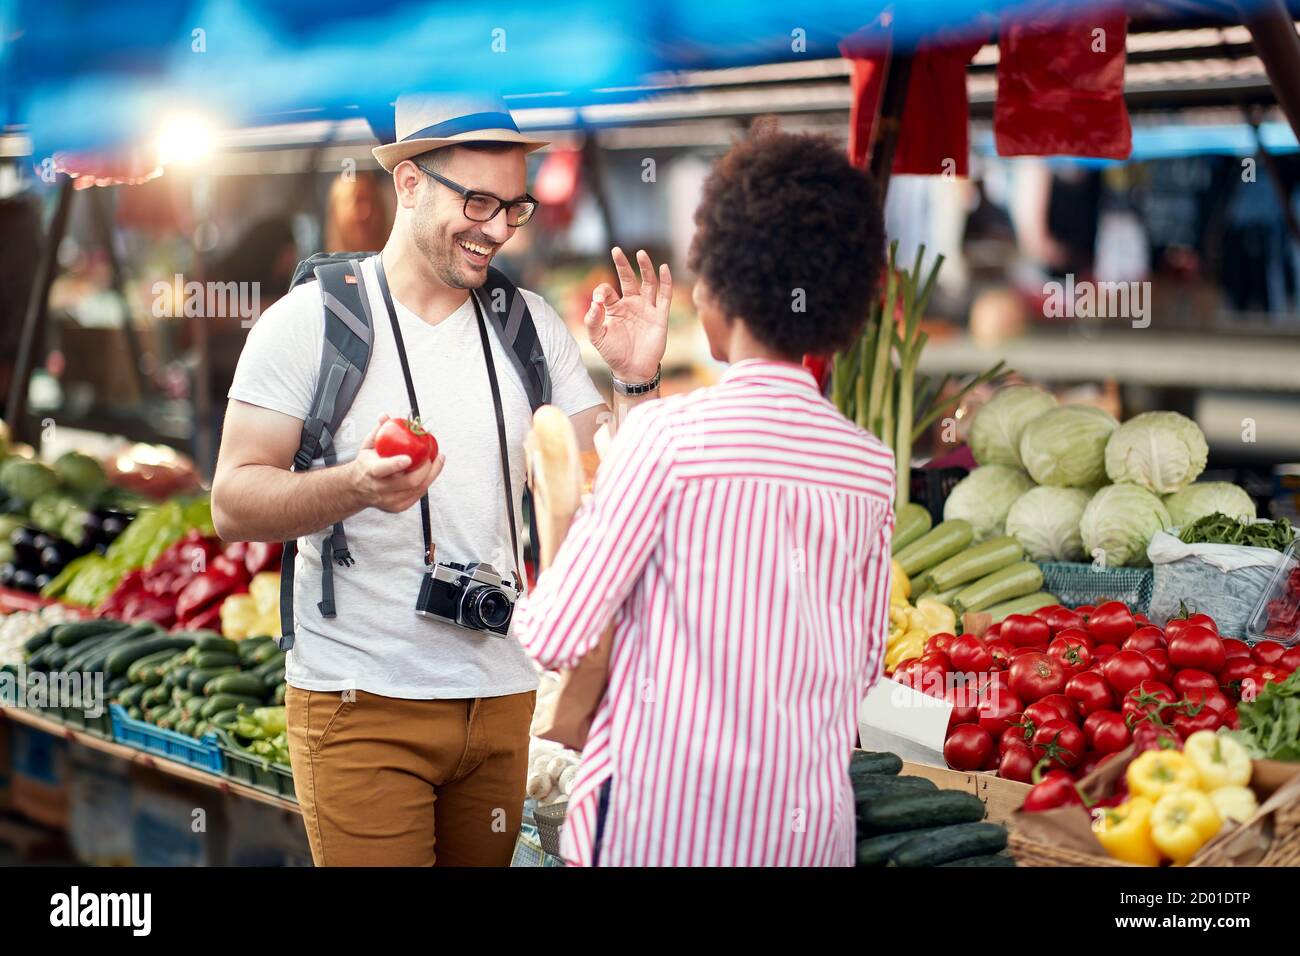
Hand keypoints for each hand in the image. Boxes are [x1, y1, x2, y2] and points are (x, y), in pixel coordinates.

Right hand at [349, 414, 444, 513]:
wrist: (356, 489)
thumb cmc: (366, 464)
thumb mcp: (367, 446)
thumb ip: (378, 431)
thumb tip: (386, 416)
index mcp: (371, 471)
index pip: (384, 469)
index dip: (396, 464)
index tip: (409, 458)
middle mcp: (380, 488)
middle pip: (409, 482)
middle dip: (426, 468)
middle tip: (433, 455)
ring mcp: (389, 500)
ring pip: (418, 489)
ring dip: (432, 474)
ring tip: (438, 460)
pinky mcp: (398, 507)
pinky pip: (418, 495)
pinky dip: (427, 482)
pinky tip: (432, 471)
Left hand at [584, 247, 670, 382]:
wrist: (633, 370)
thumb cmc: (614, 354)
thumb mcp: (597, 338)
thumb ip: (592, 320)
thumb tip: (594, 303)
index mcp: (615, 308)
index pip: (608, 290)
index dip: (602, 291)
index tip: (599, 300)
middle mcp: (632, 304)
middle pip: (628, 279)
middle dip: (622, 265)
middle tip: (616, 250)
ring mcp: (647, 309)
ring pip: (648, 283)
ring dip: (645, 268)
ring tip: (641, 253)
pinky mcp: (660, 316)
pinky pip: (665, 296)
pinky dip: (665, 281)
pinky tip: (663, 268)